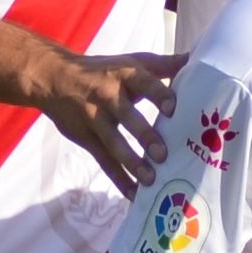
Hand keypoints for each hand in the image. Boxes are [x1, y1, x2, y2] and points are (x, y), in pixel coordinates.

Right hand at [42, 50, 173, 184]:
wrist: (54, 79)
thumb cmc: (104, 71)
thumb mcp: (132, 62)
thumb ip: (165, 65)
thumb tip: (198, 57)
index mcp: (125, 76)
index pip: (143, 83)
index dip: (158, 95)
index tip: (173, 108)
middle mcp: (109, 97)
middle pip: (127, 117)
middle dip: (144, 136)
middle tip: (163, 154)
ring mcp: (95, 120)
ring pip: (114, 144)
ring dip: (131, 163)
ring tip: (150, 180)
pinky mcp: (87, 139)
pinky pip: (104, 162)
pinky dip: (119, 180)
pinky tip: (135, 195)